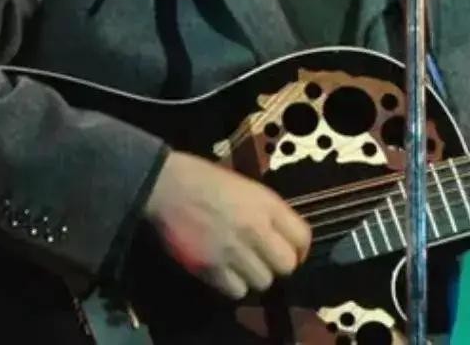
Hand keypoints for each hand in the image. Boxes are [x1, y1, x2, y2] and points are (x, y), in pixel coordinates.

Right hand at [143, 151, 311, 299]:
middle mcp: (255, 227)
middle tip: (263, 259)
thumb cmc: (205, 179)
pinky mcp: (211, 267)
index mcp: (266, 203)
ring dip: (253, 275)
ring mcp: (233, 249)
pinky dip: (232, 285)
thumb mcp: (245, 186)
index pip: (303, 237)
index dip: (299, 248)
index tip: (290, 251)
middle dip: (277, 265)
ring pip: (263, 282)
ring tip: (240, 263)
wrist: (167, 185)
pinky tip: (224, 270)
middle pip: (287, 265)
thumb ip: (266, 211)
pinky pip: (236, 291)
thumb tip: (280, 236)